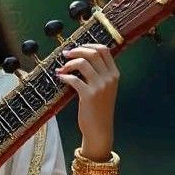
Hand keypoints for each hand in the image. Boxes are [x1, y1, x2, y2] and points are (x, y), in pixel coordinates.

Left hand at [56, 42, 118, 159]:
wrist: (99, 129)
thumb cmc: (99, 109)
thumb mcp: (104, 89)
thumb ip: (98, 74)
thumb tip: (80, 58)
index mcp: (114, 74)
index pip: (104, 50)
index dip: (88, 45)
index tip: (77, 48)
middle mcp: (109, 78)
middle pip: (93, 53)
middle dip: (77, 51)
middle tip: (65, 54)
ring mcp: (100, 87)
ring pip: (82, 63)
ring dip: (68, 64)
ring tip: (61, 69)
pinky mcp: (89, 95)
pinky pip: (74, 79)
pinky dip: (65, 76)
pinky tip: (60, 78)